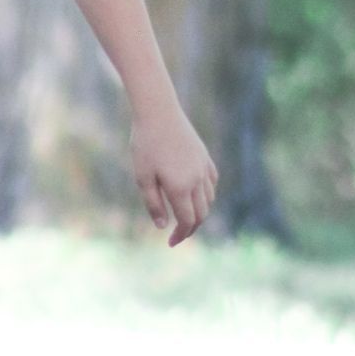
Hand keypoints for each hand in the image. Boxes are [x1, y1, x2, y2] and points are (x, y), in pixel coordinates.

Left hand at [129, 105, 217, 245]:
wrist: (158, 112)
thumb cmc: (145, 144)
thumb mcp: (143, 177)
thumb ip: (153, 203)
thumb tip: (163, 226)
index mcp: (180, 187)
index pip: (187, 221)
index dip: (181, 235)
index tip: (170, 243)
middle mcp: (197, 180)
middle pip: (201, 214)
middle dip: (190, 228)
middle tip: (177, 234)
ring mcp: (203, 167)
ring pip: (209, 199)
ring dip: (199, 212)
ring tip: (184, 216)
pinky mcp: (205, 157)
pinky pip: (212, 183)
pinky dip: (206, 194)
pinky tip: (195, 195)